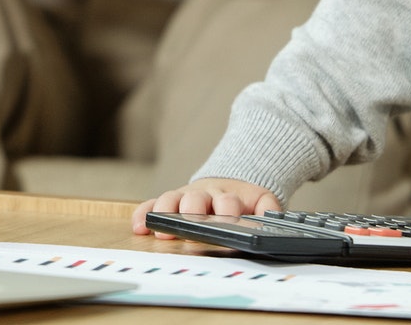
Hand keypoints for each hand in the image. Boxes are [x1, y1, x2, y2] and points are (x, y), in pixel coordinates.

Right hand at [132, 179, 280, 235]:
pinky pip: (153, 203)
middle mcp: (204, 195)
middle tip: (190, 224)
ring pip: (171, 199)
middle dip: (192, 211)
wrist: (229, 181)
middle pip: (195, 200)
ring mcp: (184, 196)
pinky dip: (144, 213)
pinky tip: (139, 226)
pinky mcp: (170, 200)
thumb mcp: (262, 200)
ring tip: (161, 228)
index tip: (226, 219)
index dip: (226, 210)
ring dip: (166, 213)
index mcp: (228, 196)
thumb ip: (268, 207)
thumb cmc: (243, 200)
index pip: (227, 202)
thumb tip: (271, 216)